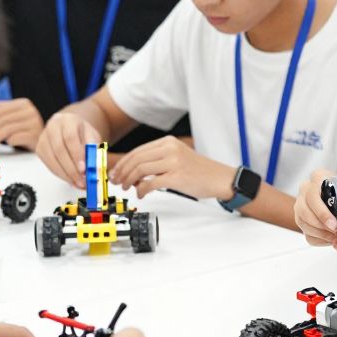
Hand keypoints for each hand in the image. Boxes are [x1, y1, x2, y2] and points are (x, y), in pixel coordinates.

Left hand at [0, 98, 43, 149]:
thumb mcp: (13, 121)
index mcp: (23, 103)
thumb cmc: (27, 133)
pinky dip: (9, 142)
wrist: (48, 142)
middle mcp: (30, 111)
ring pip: (6, 129)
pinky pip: (15, 138)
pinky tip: (8, 144)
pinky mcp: (36, 136)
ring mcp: (34, 123)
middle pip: (0, 118)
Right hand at [37, 112, 101, 187]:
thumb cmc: (82, 133)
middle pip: (59, 149)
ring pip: (52, 159)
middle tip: (82, 180)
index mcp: (68, 120)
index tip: (84, 169)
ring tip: (78, 183)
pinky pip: (48, 164)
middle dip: (71, 168)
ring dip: (65, 174)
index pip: (70, 137)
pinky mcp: (40, 148)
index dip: (76, 154)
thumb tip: (94, 167)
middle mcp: (53, 127)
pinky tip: (70, 179)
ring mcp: (44, 137)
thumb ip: (94, 149)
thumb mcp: (93, 136)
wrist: (71, 128)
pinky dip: (60, 174)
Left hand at [108, 136, 234, 199]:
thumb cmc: (199, 171)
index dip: (123, 163)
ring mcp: (174, 162)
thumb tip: (133, 172)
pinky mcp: (177, 177)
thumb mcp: (177, 157)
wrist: (220, 178)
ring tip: (127, 188)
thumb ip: (157, 161)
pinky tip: (141, 194)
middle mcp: (170, 149)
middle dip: (122, 172)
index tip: (115, 172)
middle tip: (116, 182)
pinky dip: (141, 190)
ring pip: (140, 170)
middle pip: (136, 159)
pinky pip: (151, 182)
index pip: (138, 151)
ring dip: (129, 180)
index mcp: (168, 142)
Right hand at [294, 168, 336, 248]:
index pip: (312, 192)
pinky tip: (333, 240)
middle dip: (321, 224)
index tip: (334, 222)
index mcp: (319, 178)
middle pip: (304, 209)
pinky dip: (321, 241)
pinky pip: (308, 235)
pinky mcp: (304, 223)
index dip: (321, 210)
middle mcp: (306, 191)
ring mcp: (302, 207)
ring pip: (304, 223)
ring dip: (321, 234)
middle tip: (336, 231)